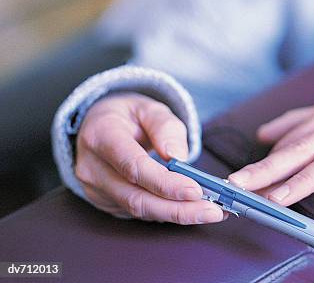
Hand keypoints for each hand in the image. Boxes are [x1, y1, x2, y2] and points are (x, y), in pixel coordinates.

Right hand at [75, 92, 225, 223]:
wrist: (99, 124)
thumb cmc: (128, 115)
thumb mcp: (149, 107)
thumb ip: (165, 126)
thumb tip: (178, 157)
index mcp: (101, 136)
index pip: (134, 167)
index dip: (165, 183)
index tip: (196, 191)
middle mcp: (92, 167)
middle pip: (137, 198)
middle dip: (178, 209)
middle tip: (213, 210)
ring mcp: (95, 188)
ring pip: (138, 210)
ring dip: (177, 214)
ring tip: (210, 211)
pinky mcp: (104, 201)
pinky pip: (138, 212)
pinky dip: (166, 213)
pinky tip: (191, 209)